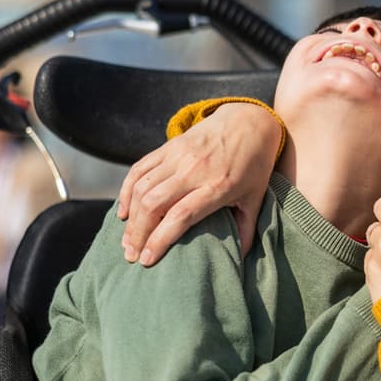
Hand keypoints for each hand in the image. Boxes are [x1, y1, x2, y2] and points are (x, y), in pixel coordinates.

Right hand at [117, 102, 282, 264]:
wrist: (249, 121)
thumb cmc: (255, 165)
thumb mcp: (256, 197)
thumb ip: (247, 229)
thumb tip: (239, 259)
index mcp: (217, 187)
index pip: (180, 216)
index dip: (159, 240)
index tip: (147, 260)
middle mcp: (194, 171)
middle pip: (154, 204)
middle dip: (138, 234)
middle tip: (131, 255)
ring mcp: (178, 156)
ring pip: (143, 188)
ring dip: (130, 217)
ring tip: (127, 240)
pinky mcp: (169, 147)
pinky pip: (140, 168)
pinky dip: (127, 190)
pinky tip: (124, 211)